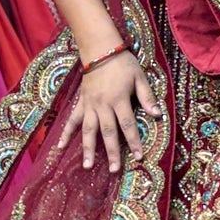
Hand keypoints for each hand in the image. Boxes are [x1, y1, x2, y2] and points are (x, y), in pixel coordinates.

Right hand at [75, 50, 156, 172]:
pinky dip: (66, 133)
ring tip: (87, 166)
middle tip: (114, 170)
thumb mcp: (139, 77)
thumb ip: (147, 97)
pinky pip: (72, 120)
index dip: (134, 141)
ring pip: (88, 130)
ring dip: (88, 149)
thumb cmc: (123, 63)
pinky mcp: (81, 103)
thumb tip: (158, 115)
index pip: (128, 124)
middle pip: (108, 132)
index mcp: (119, 99)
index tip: (139, 157)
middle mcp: (103, 105)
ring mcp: (90, 105)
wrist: (100, 50)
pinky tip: (61, 147)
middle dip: (112, 151)